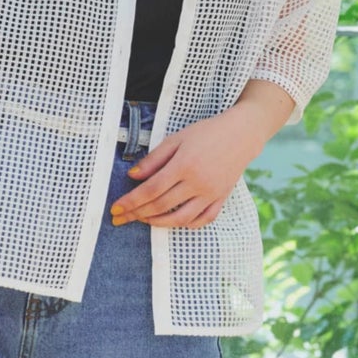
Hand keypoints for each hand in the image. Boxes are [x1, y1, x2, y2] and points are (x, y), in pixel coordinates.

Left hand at [110, 110, 266, 227]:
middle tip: (120, 219)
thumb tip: (132, 176)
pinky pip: (203, 219)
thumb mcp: (176, 139)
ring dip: (158, 223)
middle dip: (137, 214)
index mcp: (184, 165)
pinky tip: (173, 221)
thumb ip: (154, 159)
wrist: (241, 134)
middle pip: (161, 206)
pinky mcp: (221, 198)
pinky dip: (187, 224)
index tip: (115, 208)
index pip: (151, 189)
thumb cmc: (206, 133)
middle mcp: (197, 183)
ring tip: (143, 220)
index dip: (131, 201)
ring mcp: (210, 193)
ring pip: (180, 218)